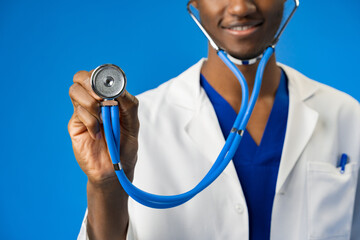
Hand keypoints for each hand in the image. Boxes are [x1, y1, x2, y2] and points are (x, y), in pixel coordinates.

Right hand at [68, 70, 138, 186]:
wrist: (114, 171)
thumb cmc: (125, 147)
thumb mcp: (133, 124)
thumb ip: (129, 105)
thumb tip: (118, 90)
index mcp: (108, 98)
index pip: (98, 76)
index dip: (101, 76)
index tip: (110, 89)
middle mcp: (94, 102)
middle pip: (80, 77)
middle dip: (91, 84)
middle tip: (102, 100)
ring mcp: (83, 112)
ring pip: (75, 91)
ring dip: (91, 103)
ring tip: (102, 119)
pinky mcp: (75, 125)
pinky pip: (79, 113)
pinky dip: (91, 122)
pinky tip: (97, 134)